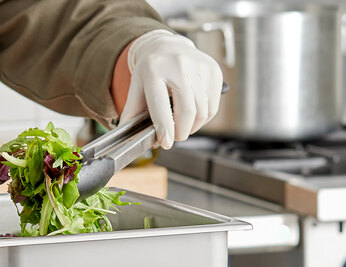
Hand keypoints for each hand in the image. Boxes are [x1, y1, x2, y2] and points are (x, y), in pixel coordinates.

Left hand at [120, 30, 222, 148]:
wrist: (166, 46)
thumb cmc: (150, 72)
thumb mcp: (135, 89)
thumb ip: (132, 115)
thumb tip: (133, 139)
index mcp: (153, 70)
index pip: (161, 106)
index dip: (165, 129)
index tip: (166, 143)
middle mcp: (177, 64)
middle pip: (187, 111)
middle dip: (182, 132)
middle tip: (176, 136)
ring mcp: (198, 65)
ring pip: (202, 111)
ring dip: (193, 127)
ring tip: (183, 125)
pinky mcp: (213, 70)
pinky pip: (213, 106)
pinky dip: (204, 118)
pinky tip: (194, 114)